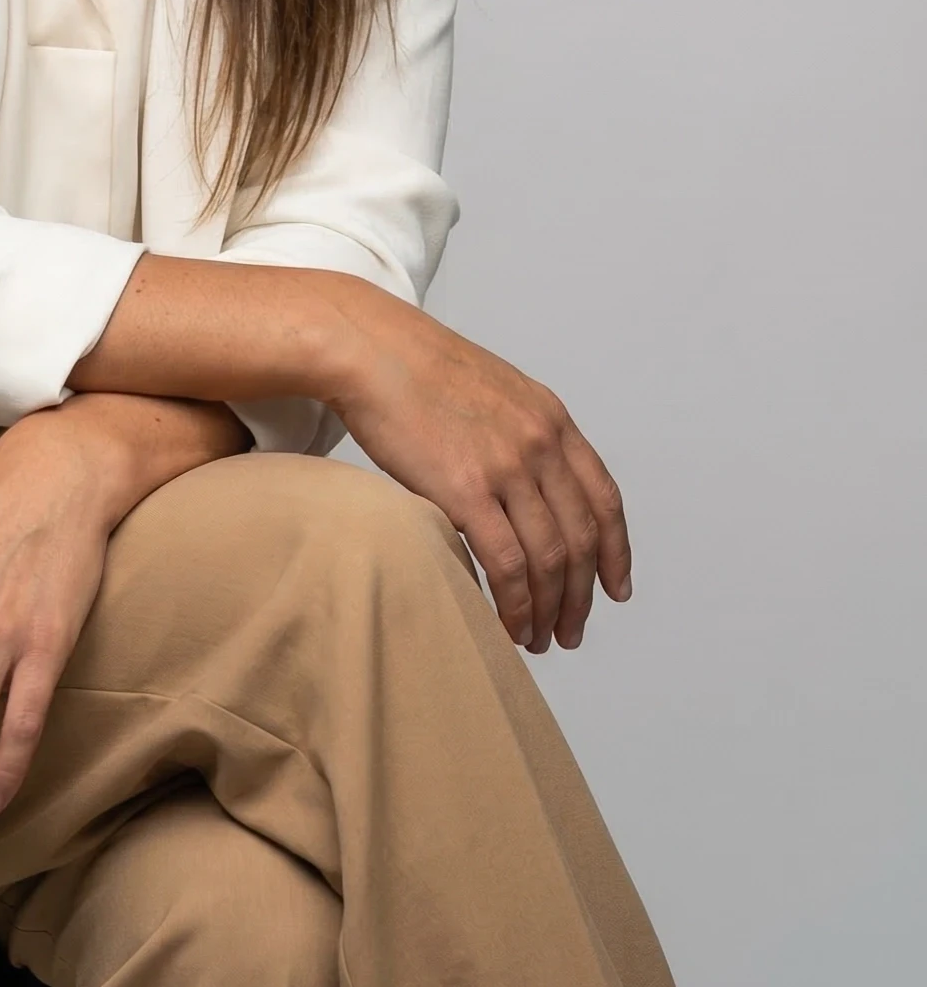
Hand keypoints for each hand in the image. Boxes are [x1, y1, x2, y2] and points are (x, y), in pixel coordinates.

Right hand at [314, 275, 631, 653]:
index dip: (615, 552)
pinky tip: (507, 623)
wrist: (371, 348)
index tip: (615, 587)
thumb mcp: (494, 389)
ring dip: (549, 609)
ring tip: (539, 638)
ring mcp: (507, 467)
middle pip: (581, 538)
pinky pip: (506, 564)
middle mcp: (540, 443)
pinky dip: (514, 603)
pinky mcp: (466, 489)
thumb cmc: (416, 367)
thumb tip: (528, 488)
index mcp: (551, 419)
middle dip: (581, 596)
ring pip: (549, 559)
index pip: (604, 499)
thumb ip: (522, 433)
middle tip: (572, 631)